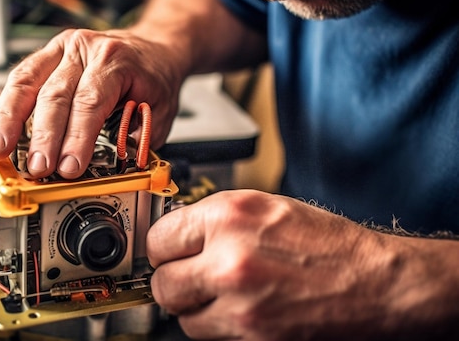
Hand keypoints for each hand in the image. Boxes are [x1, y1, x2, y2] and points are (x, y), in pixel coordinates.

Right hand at [0, 28, 185, 178]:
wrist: (152, 49)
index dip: (76, 138)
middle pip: (54, 95)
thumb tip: (114, 170)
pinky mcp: (46, 56)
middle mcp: (84, 49)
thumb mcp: (158, 110)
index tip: (68, 168)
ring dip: (8, 121)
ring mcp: (61, 49)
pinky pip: (19, 80)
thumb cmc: (153, 77)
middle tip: (36, 169)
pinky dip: (6, 107)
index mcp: (115, 60)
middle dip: (42, 137)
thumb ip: (137, 139)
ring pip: (25, 83)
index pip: (90, 102)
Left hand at [147, 190, 451, 339]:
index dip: (164, 248)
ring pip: (182, 317)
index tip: (170, 252)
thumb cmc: (330, 245)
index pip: (159, 239)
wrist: (378, 284)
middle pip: (162, 284)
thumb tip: (179, 233)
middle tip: (191, 277)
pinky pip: (209, 336)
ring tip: (226, 295)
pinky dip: (218, 327)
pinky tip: (242, 310)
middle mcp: (229, 259)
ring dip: (197, 308)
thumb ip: (216, 221)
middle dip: (174, 282)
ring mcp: (239, 304)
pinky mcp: (250, 338)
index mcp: (229, 216)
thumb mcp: (267, 209)